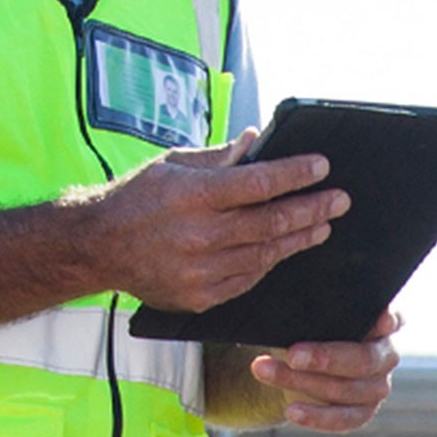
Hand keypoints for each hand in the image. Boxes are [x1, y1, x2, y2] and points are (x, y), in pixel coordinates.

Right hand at [100, 129, 350, 313]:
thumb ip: (220, 156)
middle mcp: (199, 235)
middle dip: (312, 209)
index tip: (322, 166)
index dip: (295, 175)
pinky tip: (286, 249)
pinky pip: (248, 278)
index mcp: (193, 195)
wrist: (98, 247)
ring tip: (322, 225)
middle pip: (271, 222)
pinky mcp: (200, 297)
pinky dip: (270, 262)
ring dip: (299, 238)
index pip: (258, 183)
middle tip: (339, 200)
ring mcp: (200, 271)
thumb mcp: (173, 164)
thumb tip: (256, 140)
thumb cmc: (138, 199)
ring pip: (265, 254)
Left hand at [250, 310, 401, 432]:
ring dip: (302, 383)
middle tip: (292, 355)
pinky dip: (315, 416)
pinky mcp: (363, 412)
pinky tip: (291, 410)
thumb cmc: (312, 328)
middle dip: (326, 358)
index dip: (389, 319)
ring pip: (346, 390)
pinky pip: (343, 419)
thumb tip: (288, 301)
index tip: (381, 318)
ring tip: (265, 370)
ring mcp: (378, 386)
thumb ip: (318, 310)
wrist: (302, 364)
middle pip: (364, 359)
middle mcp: (386, 354)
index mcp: (383, 322)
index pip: (395, 318)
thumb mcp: (316, 315)